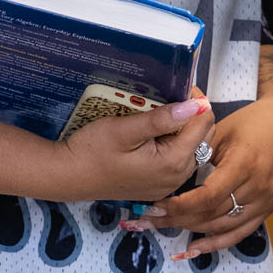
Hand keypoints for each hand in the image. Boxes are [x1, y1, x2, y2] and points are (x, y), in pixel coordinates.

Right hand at [54, 95, 215, 203]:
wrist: (69, 176)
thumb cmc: (92, 152)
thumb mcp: (125, 129)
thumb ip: (161, 119)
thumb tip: (194, 105)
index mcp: (173, 162)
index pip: (203, 123)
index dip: (196, 101)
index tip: (180, 87)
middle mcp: (177, 177)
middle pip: (202, 136)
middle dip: (191, 115)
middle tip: (167, 98)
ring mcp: (168, 184)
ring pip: (192, 148)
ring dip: (183, 129)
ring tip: (159, 115)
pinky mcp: (159, 185)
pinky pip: (178, 160)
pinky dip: (173, 144)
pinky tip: (153, 135)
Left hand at [131, 89, 272, 258]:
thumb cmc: (253, 122)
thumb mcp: (222, 130)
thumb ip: (198, 151)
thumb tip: (168, 169)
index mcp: (243, 164)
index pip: (207, 196)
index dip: (179, 206)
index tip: (155, 205)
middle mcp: (257, 188)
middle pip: (210, 214)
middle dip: (175, 219)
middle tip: (147, 218)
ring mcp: (264, 201)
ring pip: (221, 227)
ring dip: (189, 230)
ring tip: (161, 227)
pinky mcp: (267, 209)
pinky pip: (239, 233)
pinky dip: (214, 243)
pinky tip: (192, 250)